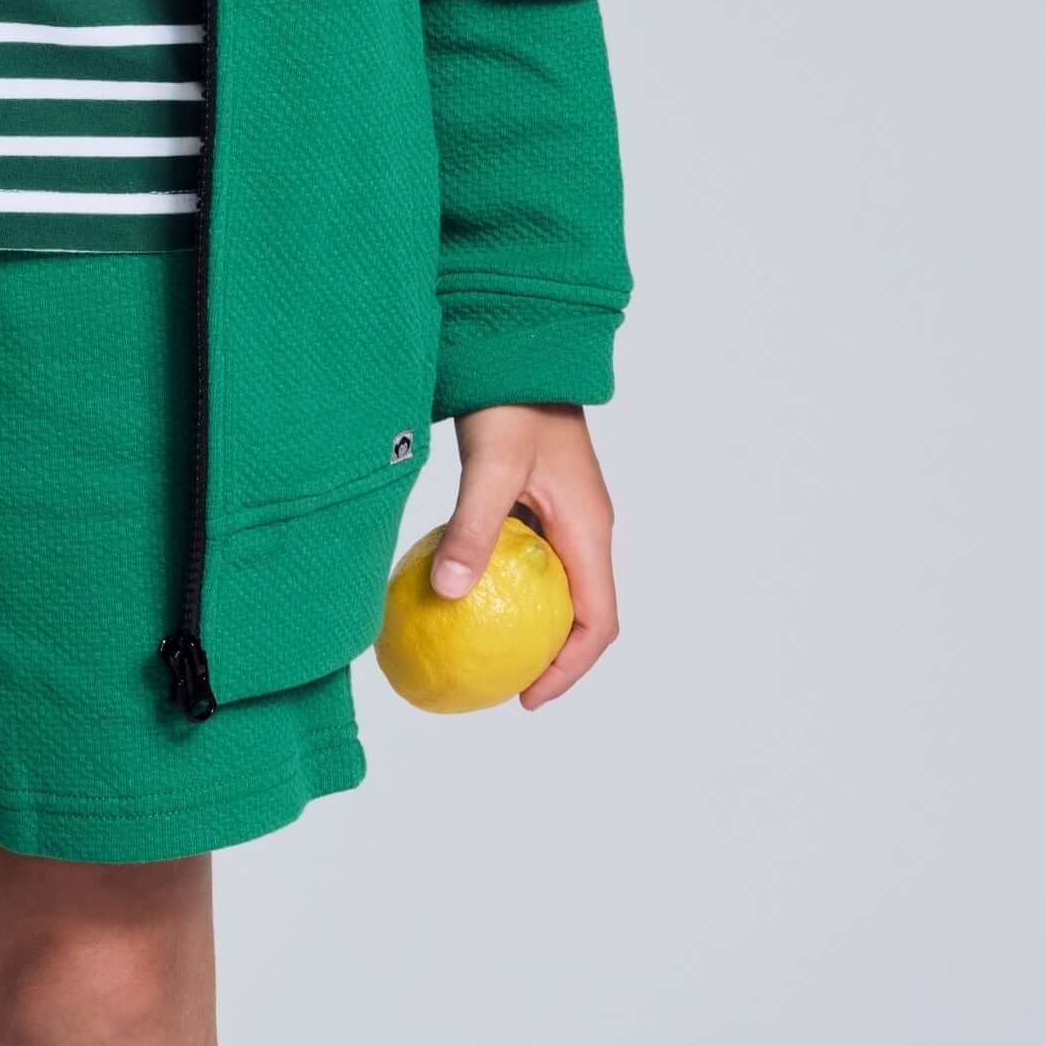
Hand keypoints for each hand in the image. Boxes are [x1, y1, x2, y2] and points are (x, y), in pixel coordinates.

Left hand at [425, 403, 618, 706]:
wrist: (520, 348)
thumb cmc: (513, 402)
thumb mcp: (491, 468)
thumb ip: (472, 529)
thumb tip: (446, 592)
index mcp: (588, 529)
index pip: (598, 621)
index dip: (570, 669)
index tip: (528, 698)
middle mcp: (584, 528)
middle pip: (582, 613)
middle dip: (550, 657)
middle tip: (501, 685)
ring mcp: (562, 514)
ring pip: (555, 587)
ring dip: (528, 623)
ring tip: (481, 651)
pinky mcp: (538, 501)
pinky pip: (528, 559)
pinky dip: (504, 586)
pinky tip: (459, 594)